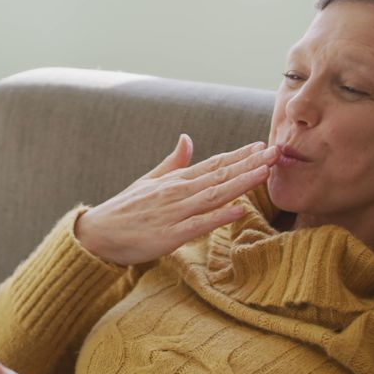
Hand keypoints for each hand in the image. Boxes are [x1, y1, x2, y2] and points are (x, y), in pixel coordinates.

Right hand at [74, 134, 278, 264]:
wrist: (96, 234)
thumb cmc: (124, 210)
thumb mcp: (148, 181)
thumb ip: (172, 162)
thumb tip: (187, 138)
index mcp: (174, 180)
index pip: (213, 165)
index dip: (240, 155)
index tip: (263, 146)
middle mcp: (177, 193)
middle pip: (219, 176)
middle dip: (249, 164)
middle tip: (277, 152)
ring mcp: (173, 213)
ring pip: (213, 196)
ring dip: (240, 183)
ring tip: (264, 173)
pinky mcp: (169, 236)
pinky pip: (198, 224)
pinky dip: (219, 216)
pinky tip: (238, 210)